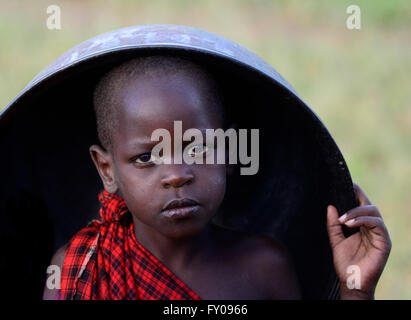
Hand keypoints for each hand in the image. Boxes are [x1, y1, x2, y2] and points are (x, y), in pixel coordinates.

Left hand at [326, 183, 391, 299]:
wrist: (351, 282)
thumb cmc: (344, 263)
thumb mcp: (335, 241)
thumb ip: (333, 225)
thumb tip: (330, 206)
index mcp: (362, 226)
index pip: (360, 205)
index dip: (355, 193)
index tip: (346, 183)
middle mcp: (372, 228)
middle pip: (368, 205)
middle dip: (356, 198)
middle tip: (341, 196)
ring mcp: (379, 234)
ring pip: (373, 212)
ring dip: (356, 212)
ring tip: (342, 219)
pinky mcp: (384, 242)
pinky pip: (377, 224)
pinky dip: (363, 220)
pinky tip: (349, 223)